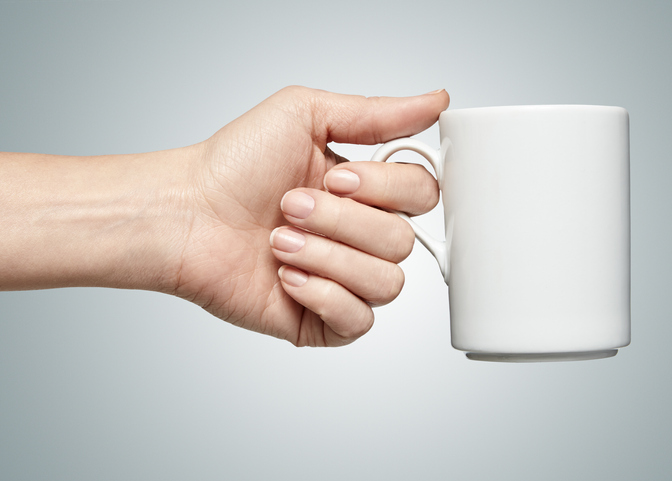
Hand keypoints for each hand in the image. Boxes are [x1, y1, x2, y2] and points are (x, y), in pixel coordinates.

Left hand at [173, 86, 448, 345]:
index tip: (337, 178)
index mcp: (365, 191)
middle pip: (403, 241)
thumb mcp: (306, 115)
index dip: (385, 188)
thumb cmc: (233, 164)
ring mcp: (343, 280)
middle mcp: (359, 236)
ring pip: (387, 282)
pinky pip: (359, 320)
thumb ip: (377, 113)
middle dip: (342, 221)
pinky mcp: (322, 320)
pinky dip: (321, 294)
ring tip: (281, 241)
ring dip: (328, 256)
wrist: (185, 215)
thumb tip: (437, 101)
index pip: (422, 194)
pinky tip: (285, 276)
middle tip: (291, 206)